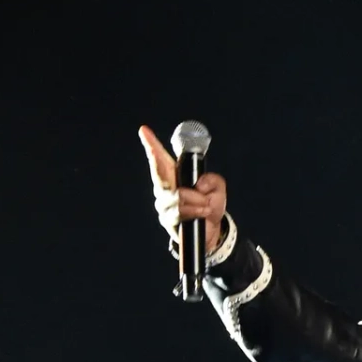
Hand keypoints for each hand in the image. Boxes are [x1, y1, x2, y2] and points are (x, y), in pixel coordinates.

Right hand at [138, 124, 226, 248]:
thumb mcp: (218, 189)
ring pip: (177, 195)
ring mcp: (163, 204)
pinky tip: (203, 211)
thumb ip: (213, 180)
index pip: (160, 158)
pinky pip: (180, 211)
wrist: (212, 232)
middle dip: (180, 175)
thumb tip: (199, 185)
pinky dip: (195, 210)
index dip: (151, 144)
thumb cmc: (210, 205)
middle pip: (160, 173)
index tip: (144, 130)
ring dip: (197, 200)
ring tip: (207, 205)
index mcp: (174, 176)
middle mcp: (164, 188)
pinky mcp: (167, 219)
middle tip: (203, 191)